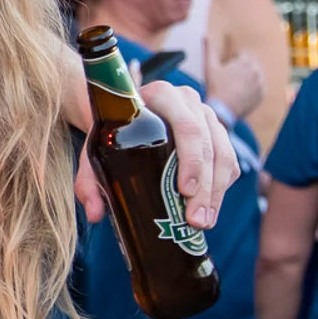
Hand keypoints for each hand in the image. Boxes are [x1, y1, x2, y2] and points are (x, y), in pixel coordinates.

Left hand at [73, 81, 235, 228]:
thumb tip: (94, 214)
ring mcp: (207, 116)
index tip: (185, 192)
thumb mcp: (95, 150)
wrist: (123, 113)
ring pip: (224, 156)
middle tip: (195, 220)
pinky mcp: (217, 134)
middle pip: (208, 145)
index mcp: (161, 95)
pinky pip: (229, 162)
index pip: (187, 126)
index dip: (191, 161)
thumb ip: (88, 180)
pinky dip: (221, 188)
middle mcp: (189, 102)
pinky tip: (209, 209)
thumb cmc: (110, 131)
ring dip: (216, 193)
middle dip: (205, 187)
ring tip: (203, 222)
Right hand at [210, 48, 268, 120]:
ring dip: (246, 80)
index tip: (225, 72)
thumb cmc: (215, 87)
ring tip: (233, 88)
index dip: (232, 62)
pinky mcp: (262, 95)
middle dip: (240, 70)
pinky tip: (239, 94)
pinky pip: (258, 88)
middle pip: (249, 66)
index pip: (242, 56)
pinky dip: (251, 90)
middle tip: (228, 81)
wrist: (222, 110)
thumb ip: (209, 50)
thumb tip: (205, 36)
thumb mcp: (209, 67)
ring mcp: (260, 83)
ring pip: (254, 77)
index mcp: (245, 61)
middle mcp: (256, 71)